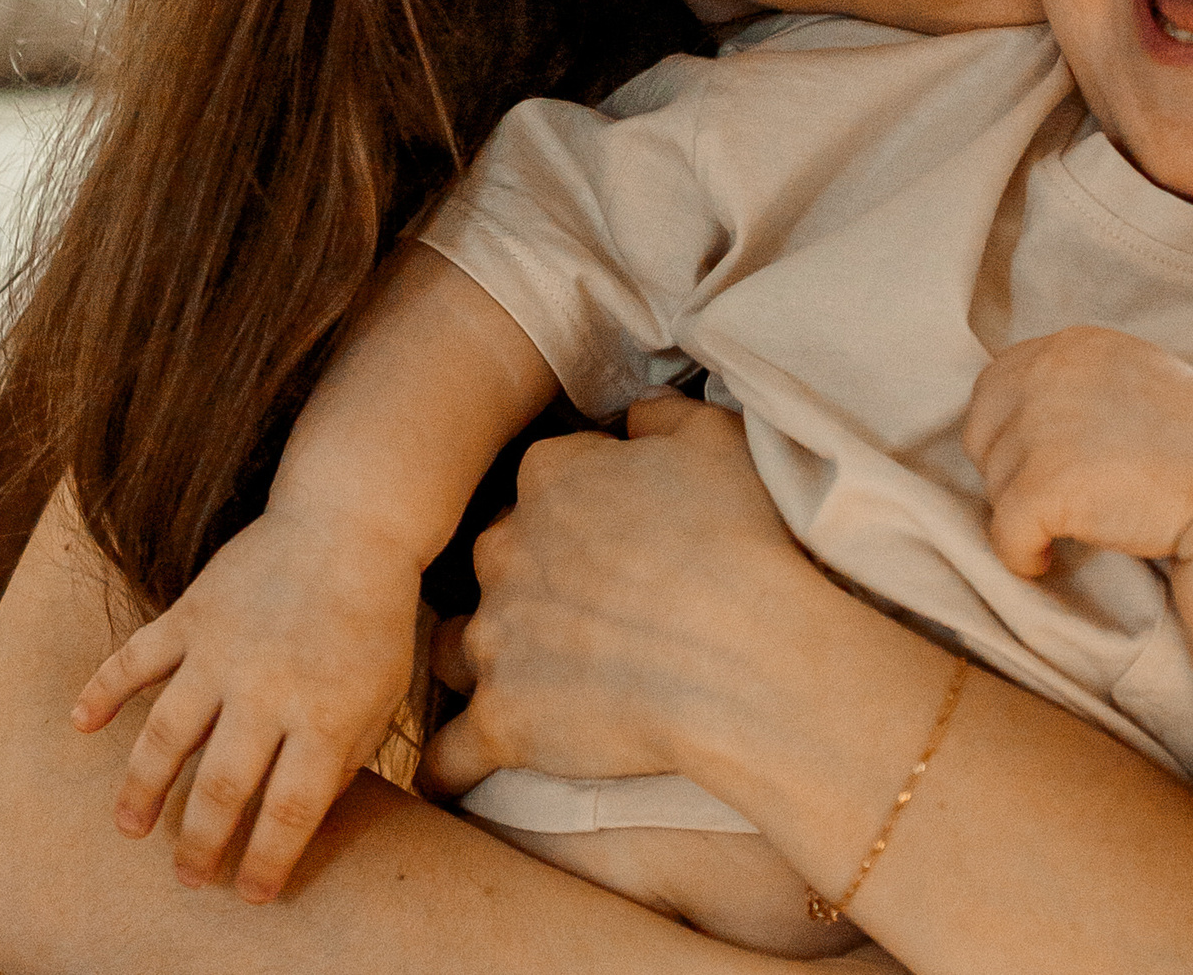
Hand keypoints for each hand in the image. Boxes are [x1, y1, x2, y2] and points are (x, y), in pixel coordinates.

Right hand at [69, 504, 423, 901]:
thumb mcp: (381, 695)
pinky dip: (102, 691)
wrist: (348, 524)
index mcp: (325, 715)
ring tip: (131, 828)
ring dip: (141, 788)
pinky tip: (81, 725)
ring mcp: (222, 650)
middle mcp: (267, 689)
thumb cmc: (371, 620)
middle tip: (189, 876)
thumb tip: (298, 819)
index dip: (266, 863)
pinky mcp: (192, 614)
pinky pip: (135, 659)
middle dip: (200, 845)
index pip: (288, 812)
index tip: (252, 895)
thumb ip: (342, 759)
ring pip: (166, 735)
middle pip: (219, 787)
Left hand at [423, 394, 812, 794]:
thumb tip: (636, 417)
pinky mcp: (501, 722)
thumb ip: (661, 417)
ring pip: (455, 648)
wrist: (742, 652)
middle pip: (491, 561)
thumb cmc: (738, 540)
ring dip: (481, 661)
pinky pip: (450, 755)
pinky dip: (452, 767)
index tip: (614, 532)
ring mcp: (493, 640)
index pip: (543, 480)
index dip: (579, 507)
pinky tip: (458, 776)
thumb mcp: (714, 440)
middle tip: (582, 608)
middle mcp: (501, 552)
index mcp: (549, 476)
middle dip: (523, 581)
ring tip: (521, 681)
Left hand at [963, 326, 1192, 575]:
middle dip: (1010, 473)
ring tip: (1081, 523)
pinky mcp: (1043, 485)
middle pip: (983, 436)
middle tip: (1063, 500)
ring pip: (993, 487)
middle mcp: (1048, 374)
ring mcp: (1042, 428)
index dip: (1010, 436)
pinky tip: (1050, 561)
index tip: (1045, 467)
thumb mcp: (1132, 381)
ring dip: (1025, 514)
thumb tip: (1013, 416)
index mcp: (1071, 345)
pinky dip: (1022, 556)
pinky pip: (1003, 534)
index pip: (993, 388)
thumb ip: (1074, 385)